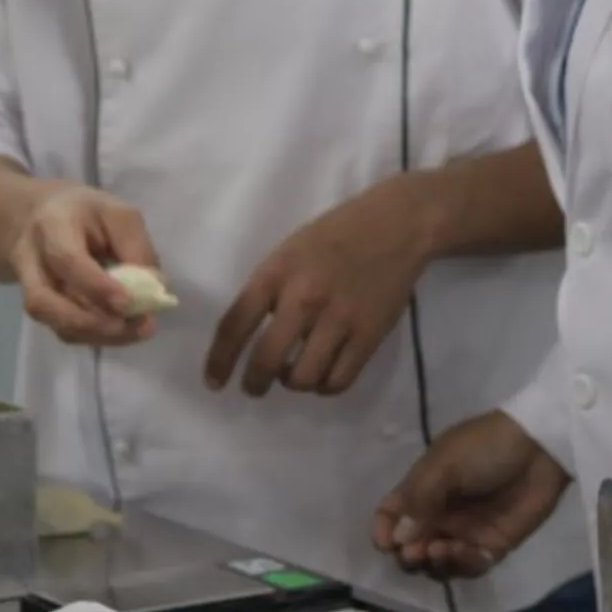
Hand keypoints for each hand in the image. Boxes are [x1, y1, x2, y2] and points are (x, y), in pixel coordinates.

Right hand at [9, 184, 160, 347]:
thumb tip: (153, 287)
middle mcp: (31, 261)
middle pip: (45, 301)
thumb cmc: (86, 214)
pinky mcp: (42, 308)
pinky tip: (121, 331)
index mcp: (52, 226)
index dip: (96, 286)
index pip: (67, 261)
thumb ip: (135, 247)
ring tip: (135, 331)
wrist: (41, 218)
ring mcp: (30, 288)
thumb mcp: (117, 213)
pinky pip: (63, 330)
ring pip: (53, 322)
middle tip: (134, 326)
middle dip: (91, 322)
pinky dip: (94, 336)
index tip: (128, 304)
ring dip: (97, 334)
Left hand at [205, 174, 433, 397]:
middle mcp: (305, 297)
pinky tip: (324, 373)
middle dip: (254, 383)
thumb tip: (249, 337)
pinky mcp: (369, 335)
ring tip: (296, 372)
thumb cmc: (337, 234)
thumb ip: (269, 289)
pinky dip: (325, 386)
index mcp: (277, 272)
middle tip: (255, 387)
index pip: (235, 325)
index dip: (219, 360)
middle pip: (266, 360)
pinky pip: (338, 380)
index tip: (214, 382)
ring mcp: (339, 318)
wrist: (397, 225)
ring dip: (293, 382)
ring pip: (303, 377)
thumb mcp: (290, 252)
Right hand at [372, 411, 568, 579]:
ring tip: (442, 550)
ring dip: (433, 563)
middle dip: (408, 554)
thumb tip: (398, 539)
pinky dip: (461, 565)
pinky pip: (468, 566)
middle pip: (411, 546)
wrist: (540, 448)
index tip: (386, 543)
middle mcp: (440, 513)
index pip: (391, 515)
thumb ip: (419, 500)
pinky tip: (465, 551)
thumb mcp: (446, 463)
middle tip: (416, 552)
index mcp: (423, 487)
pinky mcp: (492, 545)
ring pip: (437, 562)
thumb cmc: (487, 447)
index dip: (384, 530)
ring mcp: (466, 531)